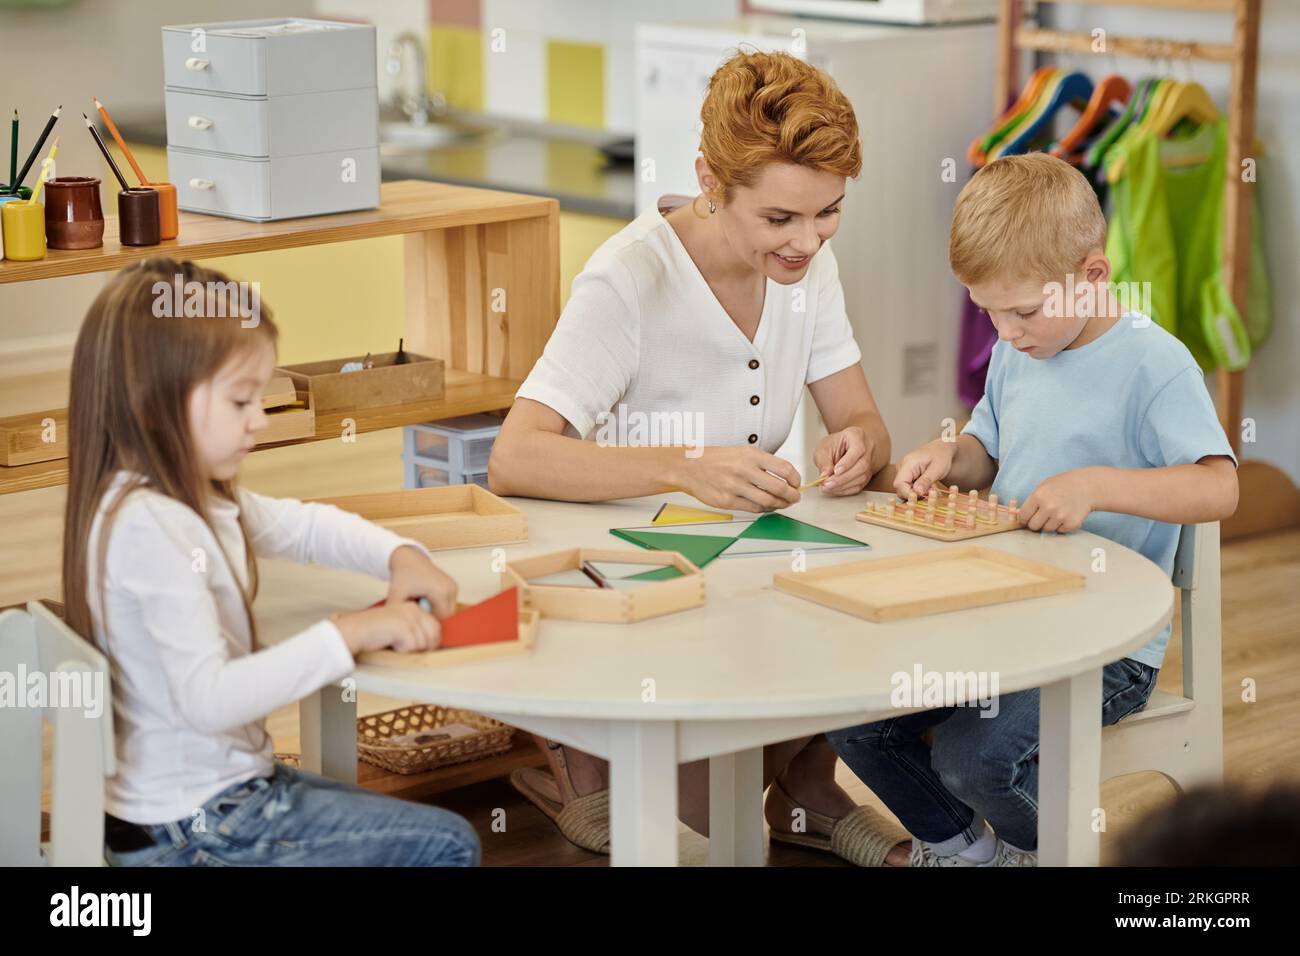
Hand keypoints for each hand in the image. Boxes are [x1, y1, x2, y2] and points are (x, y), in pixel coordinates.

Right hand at [332, 601, 439, 656]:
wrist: (356, 629)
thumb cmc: (376, 631)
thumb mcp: (399, 625)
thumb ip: (416, 629)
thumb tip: (434, 643)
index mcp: (413, 607)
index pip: (435, 626)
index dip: (432, 641)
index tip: (423, 648)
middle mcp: (413, 610)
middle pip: (434, 634)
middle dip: (426, 647)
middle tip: (409, 649)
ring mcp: (409, 617)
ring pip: (424, 643)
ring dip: (411, 649)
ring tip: (396, 644)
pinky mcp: (403, 627)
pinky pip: (413, 646)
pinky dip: (403, 650)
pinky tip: (392, 644)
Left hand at [386, 545, 457, 617]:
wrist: (408, 559)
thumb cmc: (402, 577)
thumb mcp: (396, 597)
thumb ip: (398, 616)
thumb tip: (399, 631)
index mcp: (440, 592)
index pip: (438, 620)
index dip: (426, 622)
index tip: (414, 617)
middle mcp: (451, 589)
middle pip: (446, 616)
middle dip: (431, 617)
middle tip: (417, 611)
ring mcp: (454, 587)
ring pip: (448, 611)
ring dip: (436, 612)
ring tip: (420, 604)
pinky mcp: (453, 586)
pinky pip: (448, 604)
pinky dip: (439, 605)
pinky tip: (426, 600)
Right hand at [679, 446, 800, 512]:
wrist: (688, 467)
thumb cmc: (715, 459)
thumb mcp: (740, 451)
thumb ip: (761, 462)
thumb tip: (784, 476)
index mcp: (750, 455)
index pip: (784, 468)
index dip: (795, 478)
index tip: (796, 483)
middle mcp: (743, 470)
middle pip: (779, 487)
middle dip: (792, 495)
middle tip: (795, 497)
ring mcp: (735, 487)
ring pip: (768, 501)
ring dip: (780, 505)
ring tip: (783, 503)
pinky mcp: (727, 501)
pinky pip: (753, 509)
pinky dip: (764, 509)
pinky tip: (767, 506)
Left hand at [813, 427, 872, 495]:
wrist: (844, 447)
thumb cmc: (834, 444)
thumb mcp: (823, 448)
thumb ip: (824, 461)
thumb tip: (825, 476)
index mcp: (857, 436)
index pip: (858, 449)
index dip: (847, 462)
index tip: (835, 471)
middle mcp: (867, 448)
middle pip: (862, 465)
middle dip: (843, 478)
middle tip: (827, 483)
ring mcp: (870, 462)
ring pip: (862, 477)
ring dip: (843, 485)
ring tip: (827, 487)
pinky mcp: (867, 475)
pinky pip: (859, 485)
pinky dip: (845, 490)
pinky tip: (834, 490)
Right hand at [893, 440, 957, 499]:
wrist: (941, 448)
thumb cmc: (941, 456)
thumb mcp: (937, 469)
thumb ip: (926, 481)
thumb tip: (917, 492)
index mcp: (908, 463)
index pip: (899, 484)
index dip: (908, 494)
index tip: (922, 497)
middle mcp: (901, 467)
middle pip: (900, 488)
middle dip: (914, 495)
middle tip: (930, 493)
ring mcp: (902, 471)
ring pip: (904, 489)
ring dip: (917, 493)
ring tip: (930, 489)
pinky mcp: (906, 474)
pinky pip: (908, 487)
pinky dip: (917, 490)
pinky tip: (927, 487)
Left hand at [1020, 469, 1097, 532]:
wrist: (1087, 486)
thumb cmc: (1062, 485)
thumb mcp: (1043, 487)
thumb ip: (1031, 501)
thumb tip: (1018, 516)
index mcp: (1038, 496)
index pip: (1023, 515)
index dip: (1024, 517)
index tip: (1027, 517)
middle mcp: (1049, 507)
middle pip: (1033, 526)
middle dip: (1035, 522)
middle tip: (1042, 516)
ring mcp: (1061, 516)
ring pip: (1046, 530)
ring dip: (1049, 524)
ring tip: (1056, 513)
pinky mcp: (1071, 523)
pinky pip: (1060, 531)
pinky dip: (1061, 526)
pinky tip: (1066, 515)